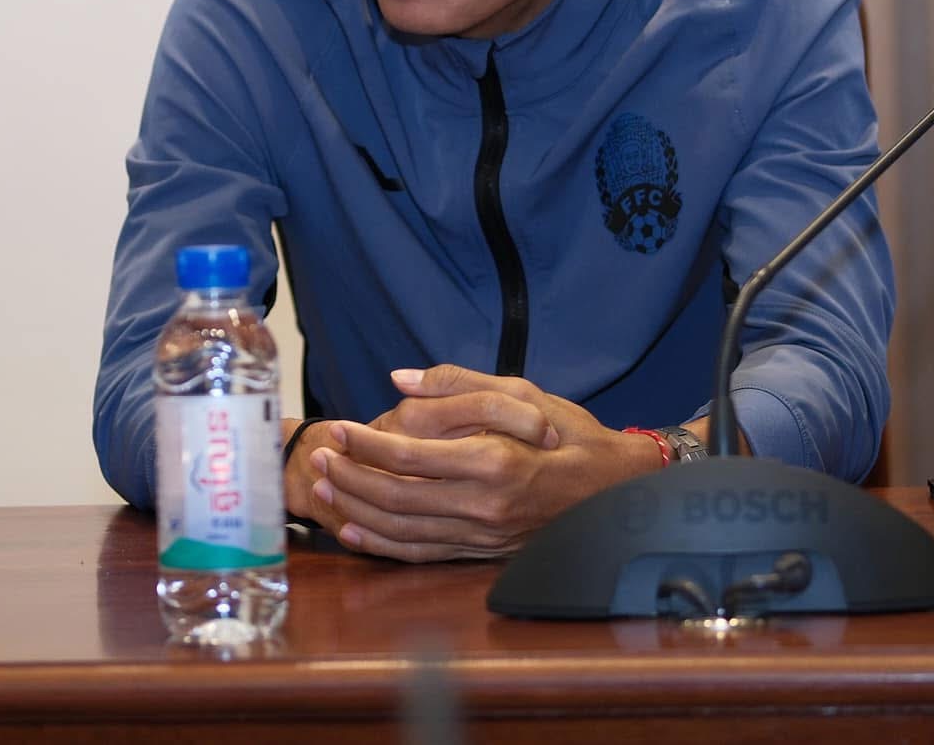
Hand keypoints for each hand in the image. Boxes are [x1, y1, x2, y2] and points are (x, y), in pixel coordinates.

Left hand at [307, 365, 664, 562]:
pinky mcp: (482, 552)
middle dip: (348, 478)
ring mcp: (482, 535)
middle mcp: (484, 505)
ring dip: (355, 511)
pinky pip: (420, 555)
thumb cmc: (571, 434)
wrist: (616, 489)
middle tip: (317, 458)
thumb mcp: (524, 393)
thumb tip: (401, 379)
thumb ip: (459, 383)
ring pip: (401, 531)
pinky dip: (381, 547)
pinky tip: (352, 532)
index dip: (364, 444)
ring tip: (322, 490)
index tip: (336, 429)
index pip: (409, 457)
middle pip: (395, 497)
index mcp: (494, 461)